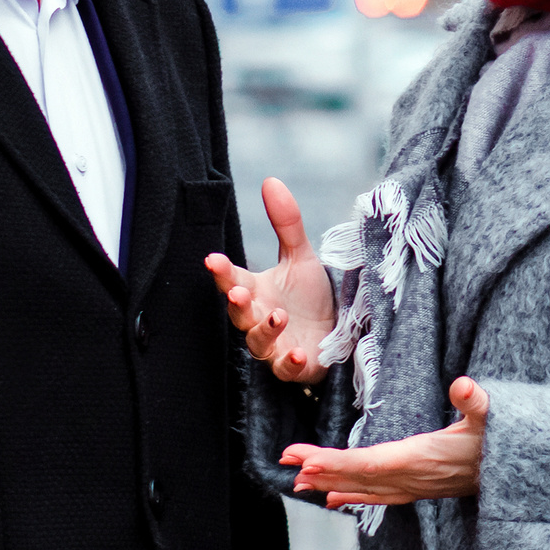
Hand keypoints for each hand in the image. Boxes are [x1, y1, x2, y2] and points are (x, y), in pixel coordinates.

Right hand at [205, 178, 336, 384]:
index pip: (233, 280)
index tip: (212, 259)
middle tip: (239, 292)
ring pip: (257, 342)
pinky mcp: (293, 366)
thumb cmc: (310, 297)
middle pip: (239, 314)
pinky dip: (288, 363)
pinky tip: (295, 354)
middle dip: (237, 304)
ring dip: (265, 330)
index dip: (222, 272)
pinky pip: (284, 369)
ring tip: (279, 316)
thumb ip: (286, 223)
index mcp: (256, 291)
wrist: (337, 332)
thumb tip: (270, 180)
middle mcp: (259, 318)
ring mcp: (274, 345)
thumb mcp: (301, 256)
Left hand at [281, 377, 486, 507]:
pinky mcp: (420, 487)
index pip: (369, 464)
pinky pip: (380, 495)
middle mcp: (414, 478)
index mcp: (422, 459)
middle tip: (286, 462)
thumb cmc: (504, 442)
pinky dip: (354, 495)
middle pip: (358, 477)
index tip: (306, 460)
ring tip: (299, 482)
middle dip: (321, 469)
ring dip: (331, 483)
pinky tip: (334, 499)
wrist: (522, 473)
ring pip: (365, 488)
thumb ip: (478, 403)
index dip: (335, 464)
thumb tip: (464, 385)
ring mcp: (416, 486)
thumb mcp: (494, 417)